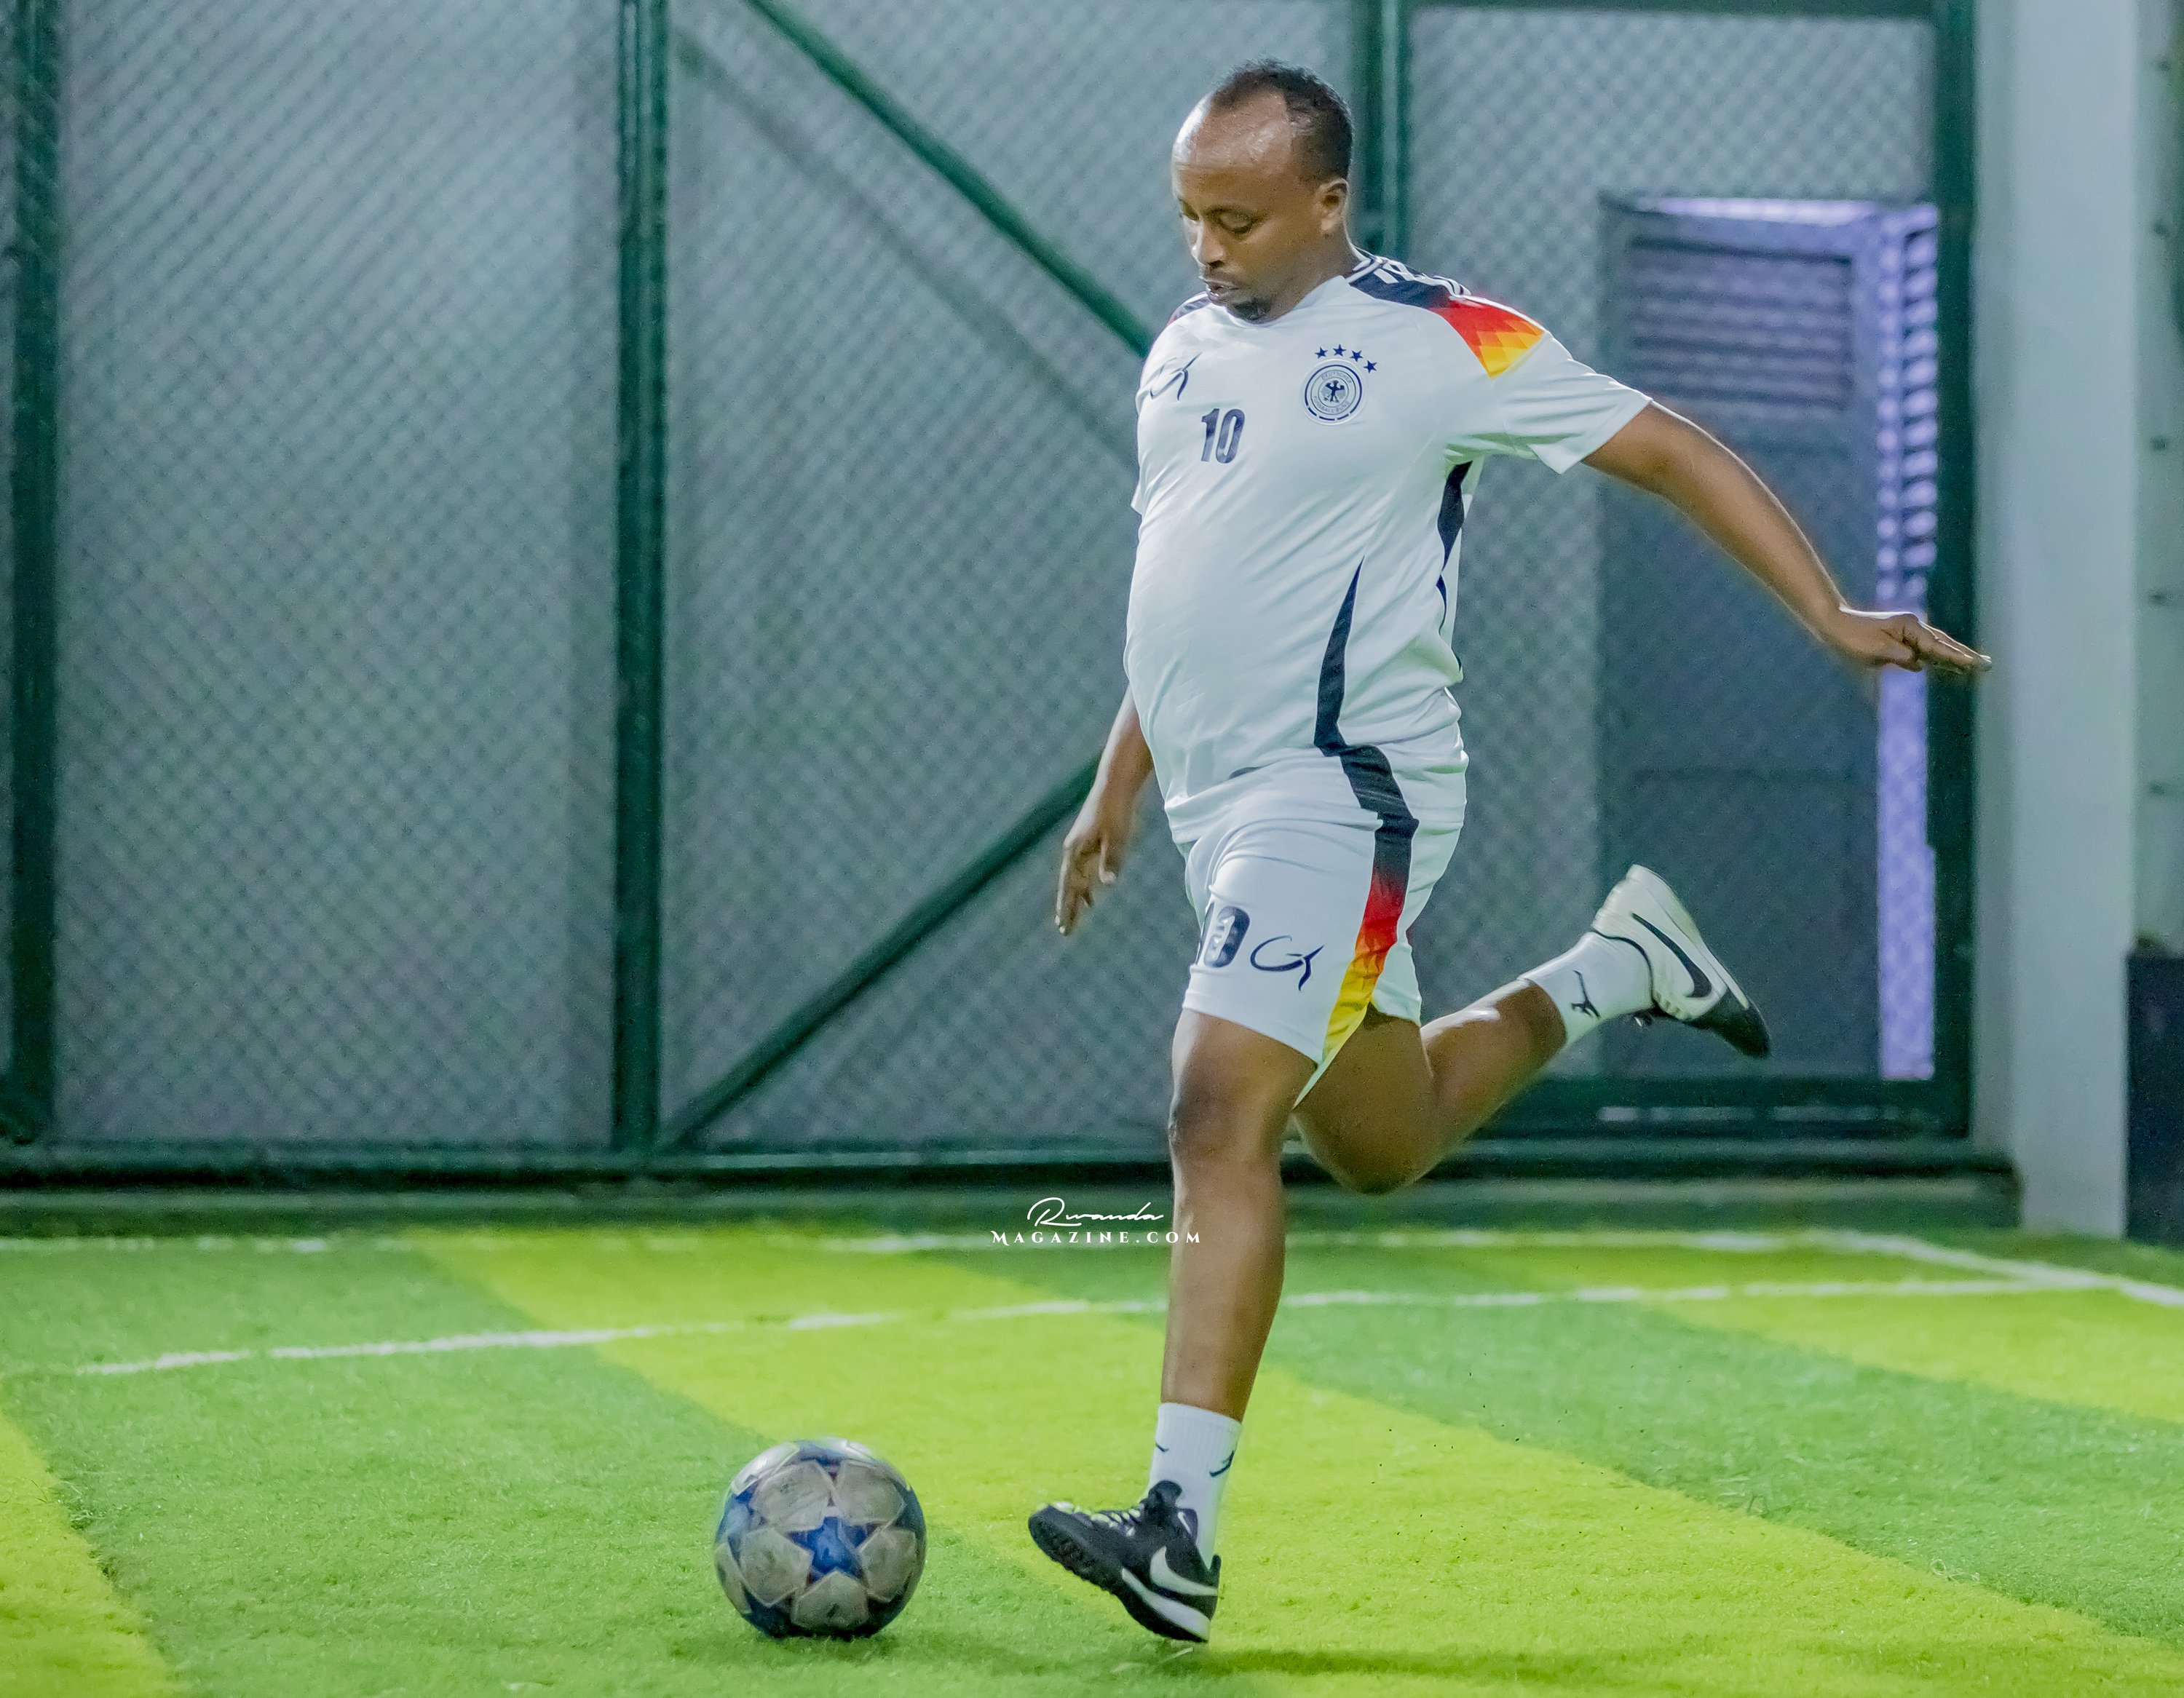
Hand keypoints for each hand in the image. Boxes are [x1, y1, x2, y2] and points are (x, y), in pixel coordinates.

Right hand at [1055, 784, 1138, 935]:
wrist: (1114, 786)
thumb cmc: (1115, 812)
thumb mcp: (1117, 837)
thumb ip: (1111, 861)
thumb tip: (1107, 885)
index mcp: (1075, 851)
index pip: (1069, 886)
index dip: (1067, 907)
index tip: (1064, 927)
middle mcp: (1074, 851)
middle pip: (1068, 886)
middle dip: (1067, 908)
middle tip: (1065, 931)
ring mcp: (1081, 847)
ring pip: (1076, 880)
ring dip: (1075, 900)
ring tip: (1074, 920)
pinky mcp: (1090, 843)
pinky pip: (1084, 872)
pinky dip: (1086, 887)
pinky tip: (1091, 899)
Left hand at [1813, 605, 1990, 677]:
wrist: (1834, 625)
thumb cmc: (1852, 637)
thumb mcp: (1876, 650)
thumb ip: (1900, 656)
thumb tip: (1919, 663)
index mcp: (1909, 627)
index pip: (1936, 646)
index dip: (1955, 657)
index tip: (1973, 664)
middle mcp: (1912, 627)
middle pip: (1944, 644)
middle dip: (1964, 655)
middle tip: (1987, 665)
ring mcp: (1907, 632)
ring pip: (1936, 647)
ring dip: (1954, 657)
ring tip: (1975, 666)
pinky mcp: (1900, 640)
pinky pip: (1924, 651)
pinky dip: (1937, 658)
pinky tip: (1948, 665)